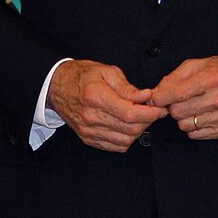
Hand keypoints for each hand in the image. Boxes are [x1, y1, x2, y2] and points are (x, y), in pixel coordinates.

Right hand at [48, 60, 165, 151]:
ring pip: (125, 140)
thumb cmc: (82, 76)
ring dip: (139, 131)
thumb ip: (127, 87)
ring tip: (140, 118)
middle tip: (153, 111)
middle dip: (147, 121)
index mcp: (96, 97)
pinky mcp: (88, 138)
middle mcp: (91, 117)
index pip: (130, 113)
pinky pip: (115, 146)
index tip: (160, 109)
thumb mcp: (106, 72)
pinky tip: (128, 126)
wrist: (57, 86)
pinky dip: (127, 139)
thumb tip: (146, 97)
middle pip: (130, 129)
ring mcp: (88, 130)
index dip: (150, 114)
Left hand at [151, 55, 217, 139]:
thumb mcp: (197, 65)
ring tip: (191, 107)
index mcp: (210, 79)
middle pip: (178, 112)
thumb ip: (174, 77)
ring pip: (185, 125)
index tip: (155, 98)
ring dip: (183, 117)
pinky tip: (200, 115)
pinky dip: (193, 126)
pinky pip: (196, 135)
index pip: (177, 94)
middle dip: (173, 106)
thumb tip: (156, 93)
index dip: (160, 98)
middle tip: (179, 100)